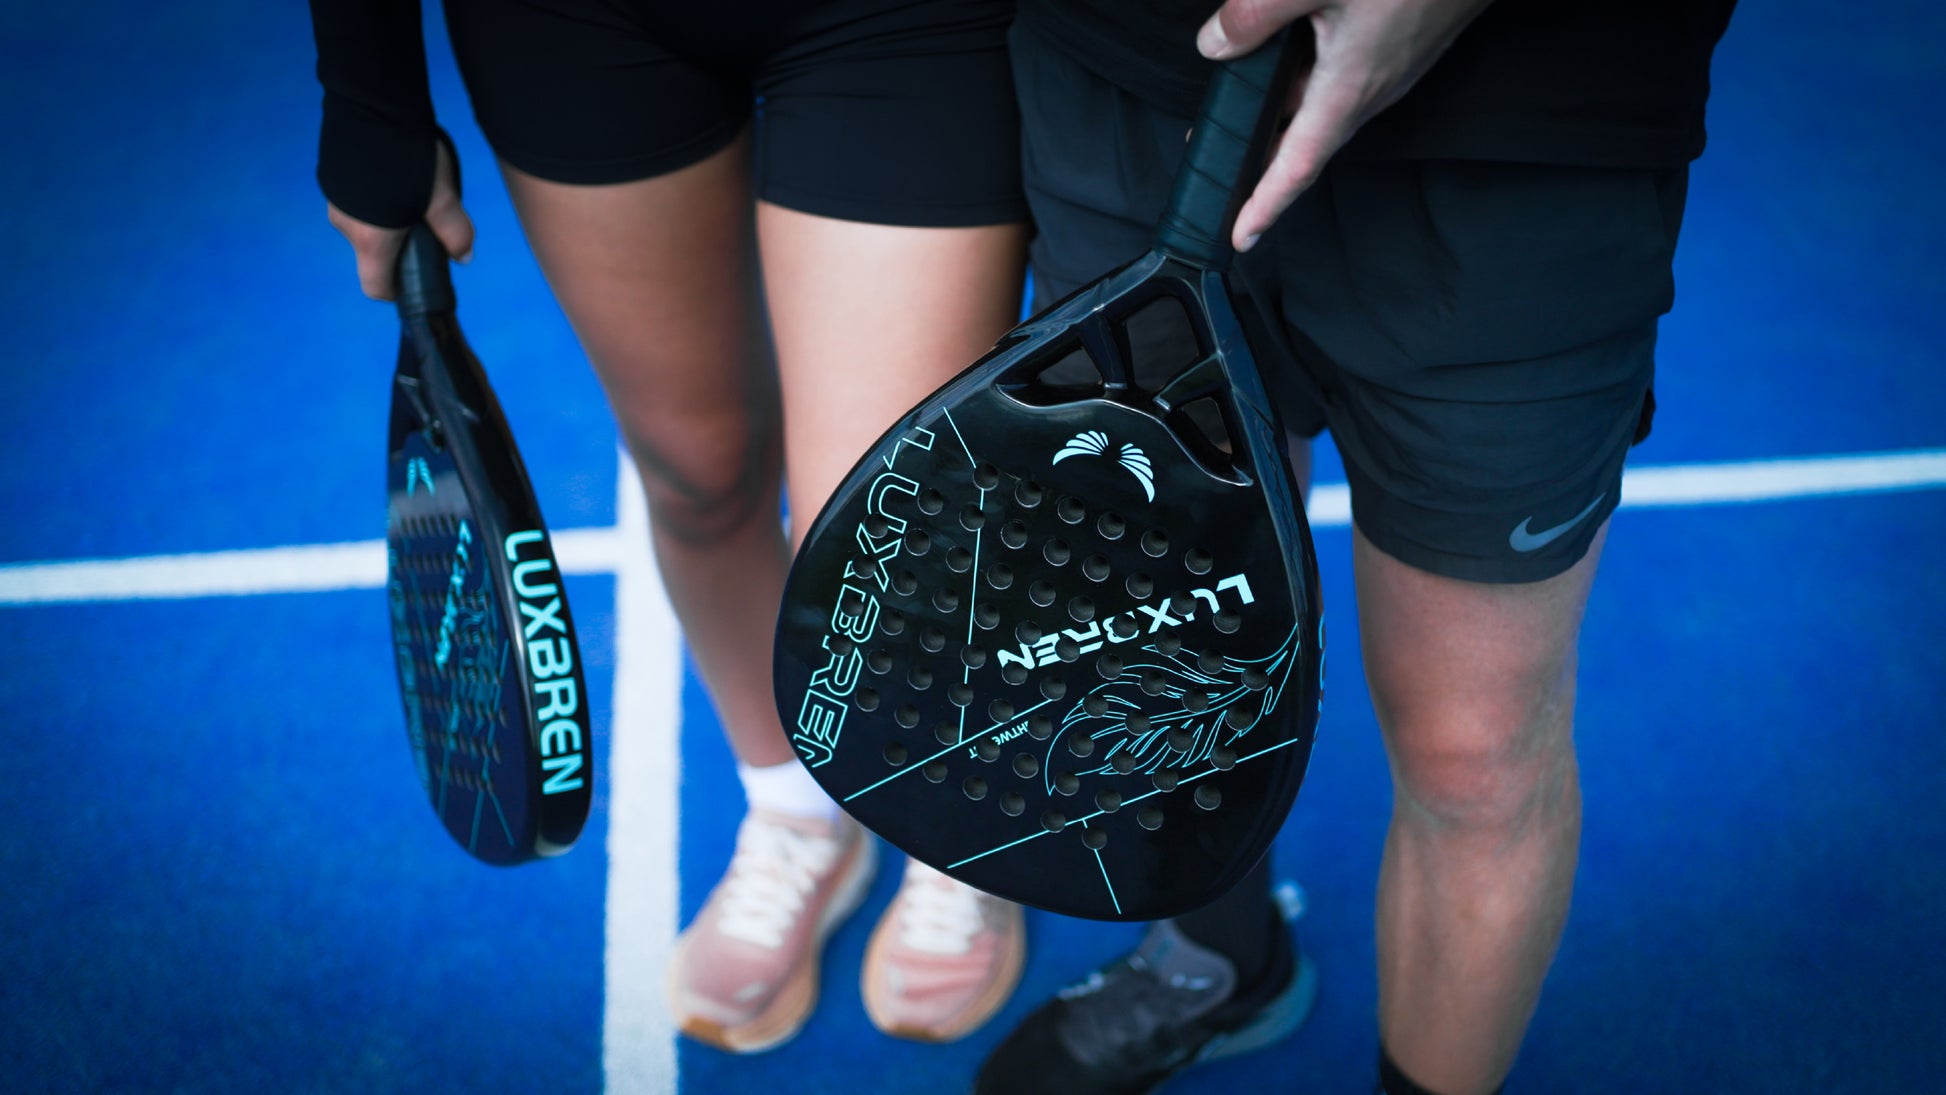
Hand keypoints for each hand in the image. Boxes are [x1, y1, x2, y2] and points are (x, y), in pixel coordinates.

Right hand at [326, 137, 473, 299]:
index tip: (414, 280)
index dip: (396, 290)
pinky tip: (393, 175)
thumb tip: (463, 258)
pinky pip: (356, 200)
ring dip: (388, 218)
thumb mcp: (444, 198)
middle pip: (373, 251)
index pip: (375, 286)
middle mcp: (345, 224)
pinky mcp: (331, 176)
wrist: (372, 102)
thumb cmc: (411, 157)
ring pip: (365, 224)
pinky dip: (374, 198)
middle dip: (399, 246)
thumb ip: (455, 233)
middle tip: (425, 224)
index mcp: (370, 239)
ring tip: (412, 192)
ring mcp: (334, 199)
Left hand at [1198, 0, 1492, 249]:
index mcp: (1349, 88)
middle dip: (1261, 162)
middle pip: (1306, 143)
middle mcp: (1374, 90)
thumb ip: (1257, 14)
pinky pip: (1344, 84)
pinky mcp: (1401, 50)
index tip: (1243, 236)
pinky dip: (1309, 88)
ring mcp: (1392, 72)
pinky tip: (1292, 63)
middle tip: (1220, 166)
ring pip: (1325, 110)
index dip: (1266, 206)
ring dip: (1284, 119)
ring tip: (1241, 112)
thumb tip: (1216, 43)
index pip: (1298, 165)